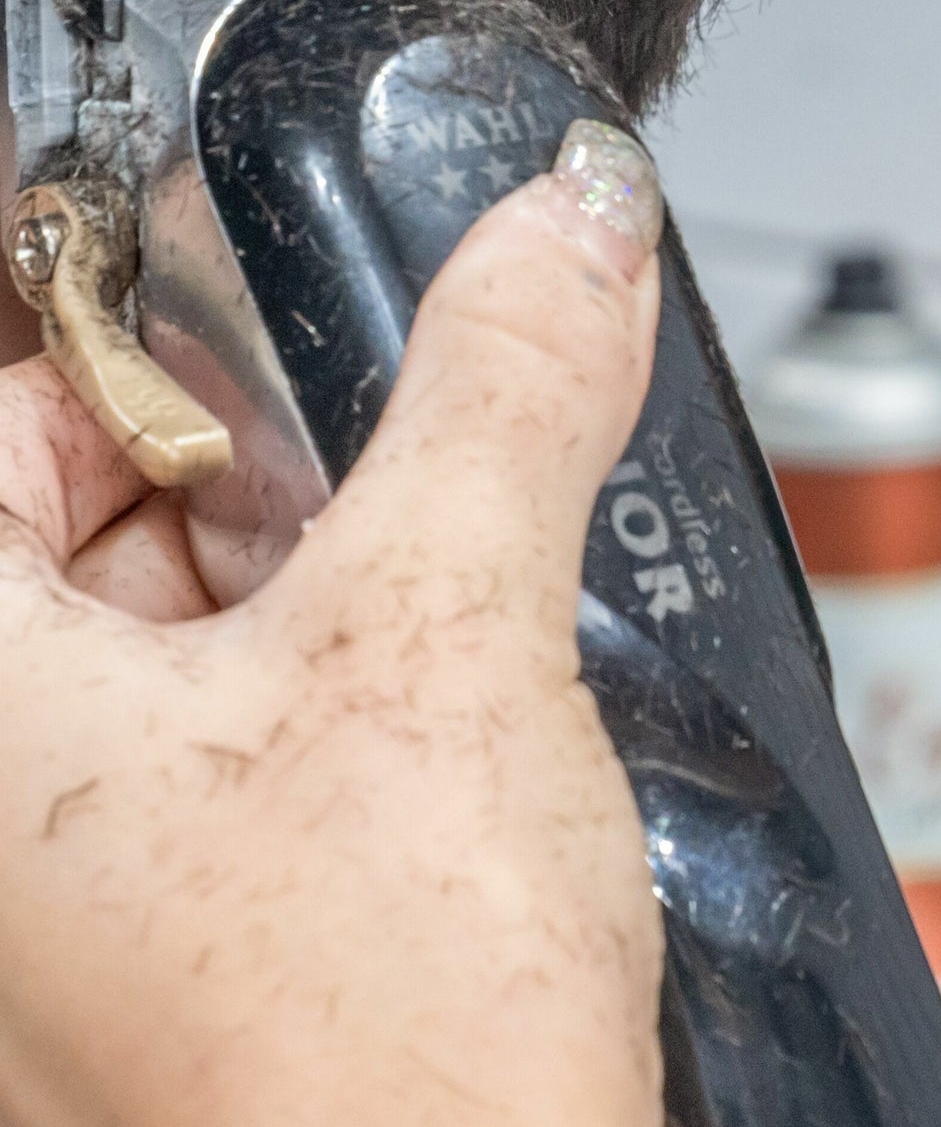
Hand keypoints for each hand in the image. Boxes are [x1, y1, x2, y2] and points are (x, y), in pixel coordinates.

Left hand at [0, 135, 670, 1126]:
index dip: (112, 296)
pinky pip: (218, 739)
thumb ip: (500, 390)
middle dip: (245, 431)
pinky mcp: (154, 946)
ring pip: (156, 618)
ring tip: (447, 567)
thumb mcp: (450, 636)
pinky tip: (451, 688)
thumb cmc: (361, 1053)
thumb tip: (563, 222)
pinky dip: (335, 675)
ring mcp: (52, 890)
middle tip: (397, 397)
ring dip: (314, 556)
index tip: (241, 244)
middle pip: (66, 500)